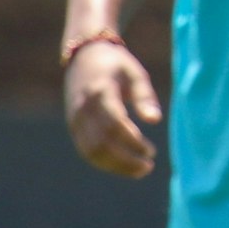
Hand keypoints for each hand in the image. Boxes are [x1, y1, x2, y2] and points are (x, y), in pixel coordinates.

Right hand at [63, 42, 160, 177]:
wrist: (84, 57)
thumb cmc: (116, 64)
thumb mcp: (135, 73)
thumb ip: (145, 96)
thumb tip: (156, 120)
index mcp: (100, 92)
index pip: (115, 124)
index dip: (133, 141)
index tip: (152, 151)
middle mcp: (84, 108)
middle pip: (101, 143)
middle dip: (125, 159)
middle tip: (148, 166)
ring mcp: (75, 119)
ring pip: (91, 151)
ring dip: (115, 165)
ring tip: (140, 170)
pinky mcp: (73, 127)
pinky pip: (86, 150)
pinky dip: (104, 162)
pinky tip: (124, 166)